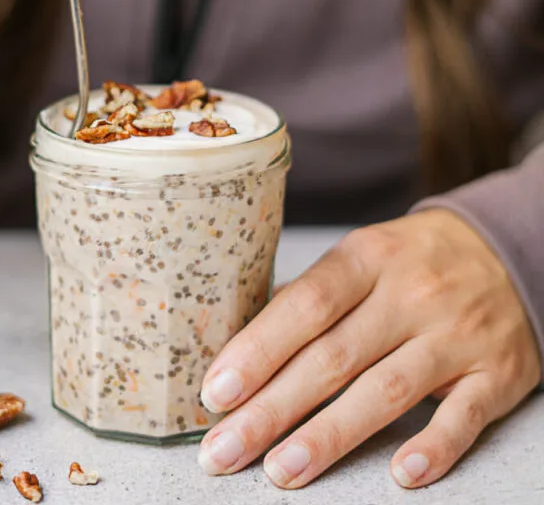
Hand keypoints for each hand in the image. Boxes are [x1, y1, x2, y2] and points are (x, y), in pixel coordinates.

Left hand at [198, 210, 540, 488]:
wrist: (506, 249)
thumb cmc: (413, 260)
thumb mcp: (363, 255)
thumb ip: (312, 296)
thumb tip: (246, 346)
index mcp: (368, 257)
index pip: (305, 305)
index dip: (258, 349)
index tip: (216, 392)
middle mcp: (410, 293)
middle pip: (333, 356)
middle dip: (272, 408)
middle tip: (225, 450)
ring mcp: (455, 335)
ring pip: (387, 390)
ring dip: (331, 435)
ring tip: (282, 469)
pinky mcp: (496, 373)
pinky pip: (465, 416)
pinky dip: (434, 446)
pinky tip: (401, 473)